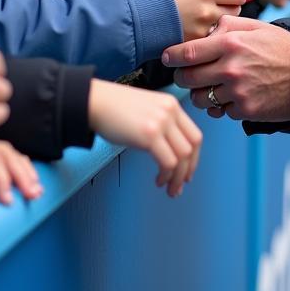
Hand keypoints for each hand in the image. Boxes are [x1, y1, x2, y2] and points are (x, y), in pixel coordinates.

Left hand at [0, 134, 42, 205]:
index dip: (1, 181)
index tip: (8, 201)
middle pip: (11, 161)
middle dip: (23, 179)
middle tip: (31, 196)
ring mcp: (3, 150)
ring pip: (20, 160)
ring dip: (30, 177)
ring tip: (38, 192)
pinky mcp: (10, 155)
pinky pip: (23, 162)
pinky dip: (31, 173)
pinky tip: (38, 186)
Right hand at [88, 80, 202, 197]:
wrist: (94, 102)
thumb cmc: (114, 109)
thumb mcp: (147, 110)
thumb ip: (162, 124)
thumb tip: (169, 151)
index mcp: (172, 105)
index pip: (195, 135)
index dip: (194, 157)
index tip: (187, 170)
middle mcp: (170, 112)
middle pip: (192, 147)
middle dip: (189, 169)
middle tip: (181, 184)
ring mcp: (161, 122)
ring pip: (183, 157)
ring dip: (177, 177)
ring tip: (169, 188)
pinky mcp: (150, 135)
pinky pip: (168, 162)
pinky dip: (166, 176)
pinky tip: (158, 180)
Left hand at [163, 17, 289, 121]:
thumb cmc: (281, 48)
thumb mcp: (256, 27)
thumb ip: (227, 26)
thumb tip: (204, 31)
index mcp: (230, 43)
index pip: (187, 52)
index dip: (171, 56)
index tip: (166, 58)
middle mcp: (230, 67)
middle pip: (187, 79)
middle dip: (182, 78)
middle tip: (185, 76)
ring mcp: (238, 91)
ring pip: (200, 99)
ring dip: (200, 95)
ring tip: (210, 88)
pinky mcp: (246, 110)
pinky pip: (222, 112)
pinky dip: (223, 107)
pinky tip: (234, 97)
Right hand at [169, 0, 245, 39]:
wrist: (143, 19)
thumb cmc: (165, 1)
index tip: (231, 0)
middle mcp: (207, 10)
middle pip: (235, 12)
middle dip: (229, 11)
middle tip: (219, 12)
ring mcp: (203, 28)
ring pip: (225, 28)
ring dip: (219, 26)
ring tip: (205, 24)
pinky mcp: (197, 42)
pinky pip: (212, 39)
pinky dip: (209, 38)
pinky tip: (197, 34)